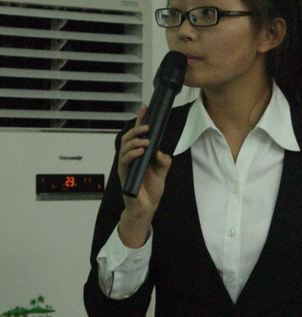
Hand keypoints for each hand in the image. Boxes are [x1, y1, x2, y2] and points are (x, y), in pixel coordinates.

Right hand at [117, 105, 171, 246]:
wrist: (146, 207)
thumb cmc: (151, 191)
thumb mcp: (162, 173)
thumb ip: (164, 161)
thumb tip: (161, 152)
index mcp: (139, 155)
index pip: (138, 135)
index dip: (140, 121)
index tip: (145, 108)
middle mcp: (130, 158)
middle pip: (128, 138)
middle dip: (136, 129)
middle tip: (146, 126)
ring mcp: (126, 166)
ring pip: (124, 147)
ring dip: (135, 141)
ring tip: (145, 140)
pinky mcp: (124, 174)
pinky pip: (125, 161)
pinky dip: (132, 154)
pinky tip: (141, 151)